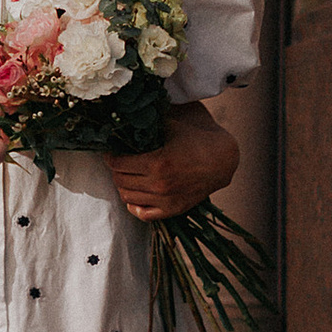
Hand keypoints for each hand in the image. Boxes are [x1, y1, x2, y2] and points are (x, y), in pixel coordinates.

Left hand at [108, 106, 238, 220]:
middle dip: (115, 170)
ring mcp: (166, 200)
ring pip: (128, 197)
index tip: (110, 152)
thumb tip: (124, 116)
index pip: (118, 164)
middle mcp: (159, 184)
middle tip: (117, 162)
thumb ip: (148, 123)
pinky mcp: (173, 209)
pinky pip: (144, 215)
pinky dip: (135, 206)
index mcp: (157, 163)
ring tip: (126, 176)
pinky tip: (135, 195)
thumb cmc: (196, 139)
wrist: (221, 161)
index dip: (110, 157)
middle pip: (120, 181)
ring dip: (123, 186)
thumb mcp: (171, 125)